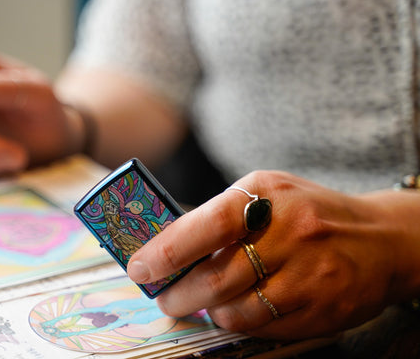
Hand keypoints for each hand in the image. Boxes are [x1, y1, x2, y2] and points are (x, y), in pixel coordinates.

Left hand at [127, 170, 419, 338]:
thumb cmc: (307, 212)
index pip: (206, 224)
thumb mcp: (266, 194)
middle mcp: (289, 232)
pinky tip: (236, 311)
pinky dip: (240, 322)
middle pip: (217, 277)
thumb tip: (166, 247)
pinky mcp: (322, 309)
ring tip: (202, 304)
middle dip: (179, 294)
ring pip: (237, 310)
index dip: (167, 251)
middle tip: (164, 298)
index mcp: (265, 194)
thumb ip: (220, 216)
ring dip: (209, 312)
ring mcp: (309, 273)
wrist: (381, 238)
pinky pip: (264, 327)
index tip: (140, 268)